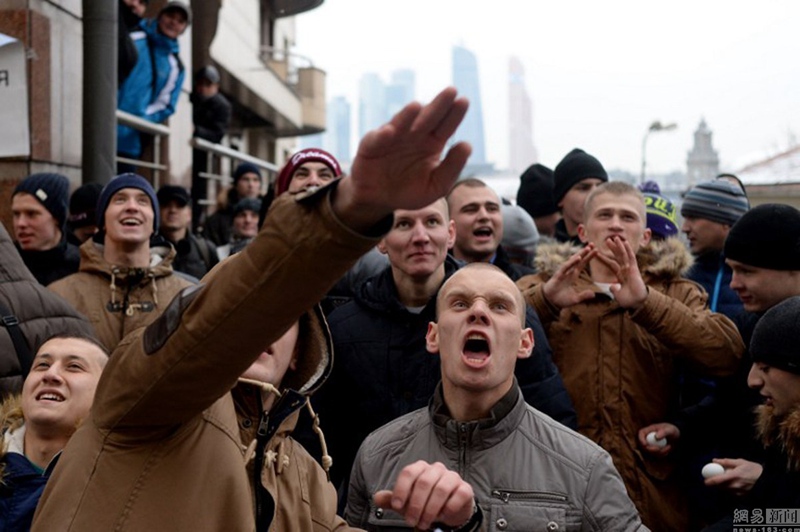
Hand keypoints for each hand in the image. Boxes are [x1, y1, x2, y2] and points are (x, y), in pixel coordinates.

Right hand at [334, 87, 470, 231]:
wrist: (380, 200)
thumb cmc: (411, 190)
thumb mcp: (437, 186)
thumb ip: (452, 168)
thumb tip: (467, 145)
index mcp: (432, 143)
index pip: (446, 125)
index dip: (454, 114)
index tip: (463, 101)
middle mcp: (413, 135)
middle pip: (428, 117)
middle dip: (438, 104)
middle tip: (451, 91)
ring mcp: (392, 138)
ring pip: (401, 123)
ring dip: (408, 115)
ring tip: (417, 107)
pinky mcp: (371, 146)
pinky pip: (376, 139)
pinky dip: (382, 135)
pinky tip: (390, 132)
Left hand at [373, 460, 474, 530]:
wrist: (449, 510)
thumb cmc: (425, 503)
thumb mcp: (407, 503)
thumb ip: (392, 500)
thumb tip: (377, 498)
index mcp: (420, 468)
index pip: (409, 472)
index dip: (401, 489)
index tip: (397, 506)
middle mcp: (436, 469)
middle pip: (424, 482)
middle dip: (416, 505)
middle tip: (411, 521)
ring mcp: (452, 477)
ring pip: (441, 489)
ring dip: (430, 509)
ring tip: (424, 523)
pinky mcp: (465, 488)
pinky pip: (458, 495)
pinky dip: (449, 508)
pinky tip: (442, 517)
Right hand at [542, 243, 598, 308]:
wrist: (549, 302)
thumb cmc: (561, 299)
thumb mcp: (575, 299)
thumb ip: (584, 296)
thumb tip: (594, 294)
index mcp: (573, 275)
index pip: (583, 264)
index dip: (589, 257)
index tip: (596, 250)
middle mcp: (569, 272)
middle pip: (579, 260)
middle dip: (586, 252)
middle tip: (593, 244)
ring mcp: (564, 273)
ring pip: (573, 261)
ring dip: (580, 254)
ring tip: (588, 248)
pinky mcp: (558, 275)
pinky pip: (566, 267)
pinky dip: (572, 262)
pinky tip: (578, 258)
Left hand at [592, 236, 647, 308]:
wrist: (637, 303)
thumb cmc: (629, 300)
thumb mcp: (618, 295)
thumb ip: (614, 289)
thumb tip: (612, 286)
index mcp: (620, 276)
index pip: (610, 264)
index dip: (603, 259)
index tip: (595, 253)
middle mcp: (625, 270)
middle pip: (617, 257)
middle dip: (612, 248)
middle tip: (606, 240)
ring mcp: (630, 269)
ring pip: (623, 255)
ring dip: (619, 246)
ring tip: (613, 238)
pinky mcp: (634, 269)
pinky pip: (631, 257)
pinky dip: (628, 250)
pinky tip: (624, 242)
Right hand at [637, 422, 679, 455]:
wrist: (678, 436)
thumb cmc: (673, 430)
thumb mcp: (670, 430)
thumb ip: (663, 432)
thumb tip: (656, 437)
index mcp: (650, 430)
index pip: (641, 433)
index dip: (641, 439)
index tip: (645, 444)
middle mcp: (649, 437)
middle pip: (643, 445)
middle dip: (650, 449)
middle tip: (658, 449)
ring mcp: (652, 444)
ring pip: (650, 452)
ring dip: (660, 452)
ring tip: (669, 446)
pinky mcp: (656, 450)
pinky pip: (657, 455)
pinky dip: (663, 453)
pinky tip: (669, 448)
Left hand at [704, 458, 762, 495]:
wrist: (767, 480)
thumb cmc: (753, 469)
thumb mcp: (740, 462)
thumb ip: (726, 462)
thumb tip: (714, 461)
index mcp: (734, 475)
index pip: (717, 480)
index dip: (709, 481)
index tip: (705, 481)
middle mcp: (735, 485)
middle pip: (719, 486)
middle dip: (716, 483)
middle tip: (717, 477)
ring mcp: (738, 492)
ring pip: (725, 490)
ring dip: (723, 485)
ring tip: (730, 479)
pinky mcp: (741, 496)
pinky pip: (731, 492)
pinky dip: (730, 488)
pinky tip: (735, 483)